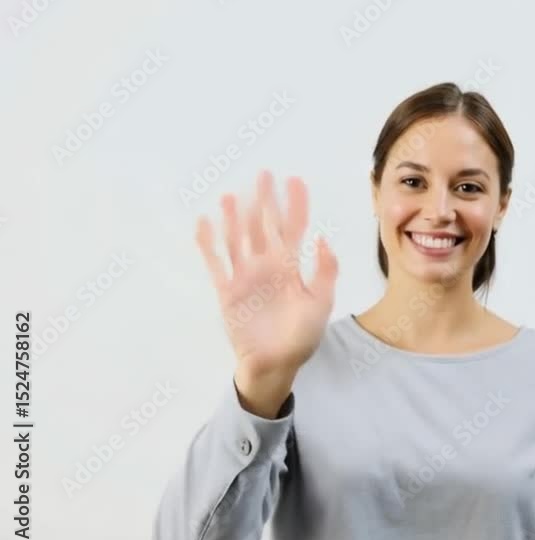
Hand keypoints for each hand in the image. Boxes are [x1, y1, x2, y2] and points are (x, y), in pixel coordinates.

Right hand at [196, 170, 337, 414]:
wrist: (275, 366)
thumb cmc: (301, 337)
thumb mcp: (321, 304)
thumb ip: (325, 272)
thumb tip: (323, 237)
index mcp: (292, 268)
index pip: (294, 228)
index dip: (295, 205)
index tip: (296, 181)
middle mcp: (268, 266)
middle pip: (265, 226)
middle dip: (265, 201)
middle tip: (264, 174)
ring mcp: (245, 276)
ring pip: (238, 239)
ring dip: (234, 217)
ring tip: (230, 195)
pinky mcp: (227, 290)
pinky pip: (215, 263)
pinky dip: (208, 243)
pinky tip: (204, 222)